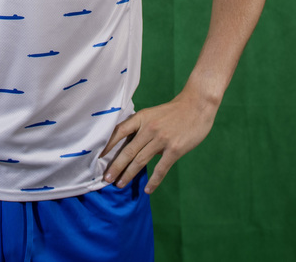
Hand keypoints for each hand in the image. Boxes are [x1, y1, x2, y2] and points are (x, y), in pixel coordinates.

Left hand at [100, 90, 217, 193]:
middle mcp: (149, 128)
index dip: (108, 144)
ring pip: (140, 160)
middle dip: (115, 166)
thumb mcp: (153, 114)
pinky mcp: (174, 149)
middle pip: (128, 150)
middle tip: (106, 179)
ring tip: (120, 184)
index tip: (98, 156)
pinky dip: (153, 181)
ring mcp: (161, 139)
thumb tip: (129, 144)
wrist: (196, 105)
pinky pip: (161, 169)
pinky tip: (147, 190)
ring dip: (129, 174)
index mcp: (142, 118)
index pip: (119, 131)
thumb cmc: (174, 111)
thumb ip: (142, 127)